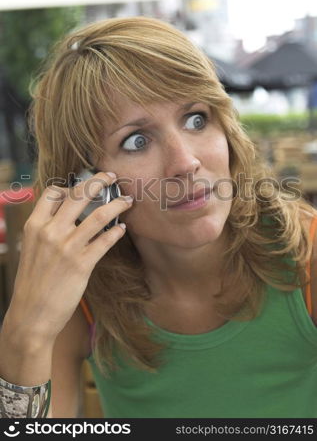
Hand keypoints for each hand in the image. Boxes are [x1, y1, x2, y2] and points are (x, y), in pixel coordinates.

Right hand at [6, 172, 133, 344]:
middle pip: (78, 194)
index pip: (52, 192)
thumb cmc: (32, 282)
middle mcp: (49, 232)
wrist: (31, 315)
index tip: (84, 183)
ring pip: (98, 215)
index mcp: (35, 226)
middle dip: (98, 180)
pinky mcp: (81, 264)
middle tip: (111, 176)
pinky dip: (117, 231)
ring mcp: (66, 247)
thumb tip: (66, 215)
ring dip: (117, 204)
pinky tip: (123, 228)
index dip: (69, 184)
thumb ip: (46, 229)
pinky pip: (105, 240)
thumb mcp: (31, 249)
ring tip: (128, 200)